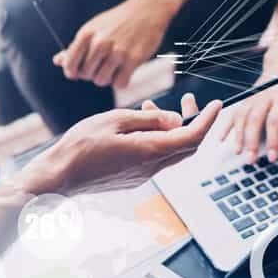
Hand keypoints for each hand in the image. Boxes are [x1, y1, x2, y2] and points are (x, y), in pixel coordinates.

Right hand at [17, 95, 221, 195]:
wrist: (59, 177)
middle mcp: (152, 168)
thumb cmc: (80, 146)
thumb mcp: (115, 120)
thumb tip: (174, 119)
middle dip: (194, 121)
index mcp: (150, 152)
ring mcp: (144, 175)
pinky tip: (139, 124)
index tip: (218, 104)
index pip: (192, 136)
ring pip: (171, 150)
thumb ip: (148, 119)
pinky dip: (157, 138)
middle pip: (187, 145)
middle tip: (189, 99)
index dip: (208, 119)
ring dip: (170, 128)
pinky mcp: (134, 177)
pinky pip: (156, 156)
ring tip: (149, 107)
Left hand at [53, 0, 173, 88]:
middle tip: (103, 64)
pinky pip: (120, 84)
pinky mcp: (133, 59)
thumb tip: (57, 61)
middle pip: (86, 75)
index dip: (72, 72)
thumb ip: (76, 47)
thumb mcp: (93, 29)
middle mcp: (100, 43)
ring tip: (114, 67)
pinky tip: (124, 71)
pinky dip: (121, 81)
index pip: (70, 65)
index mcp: (86, 34)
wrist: (146, 10)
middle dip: (93, 73)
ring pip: (102, 81)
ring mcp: (117, 52)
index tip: (78, 72)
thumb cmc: (117, 21)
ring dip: (107, 78)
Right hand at [221, 53, 277, 162]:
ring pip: (242, 116)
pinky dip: (227, 125)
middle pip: (254, 120)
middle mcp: (265, 96)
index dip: (272, 140)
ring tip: (238, 152)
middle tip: (252, 160)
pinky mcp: (247, 98)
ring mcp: (253, 96)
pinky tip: (222, 138)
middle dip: (251, 142)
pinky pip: (234, 112)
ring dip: (238, 135)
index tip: (272, 156)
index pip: (274, 121)